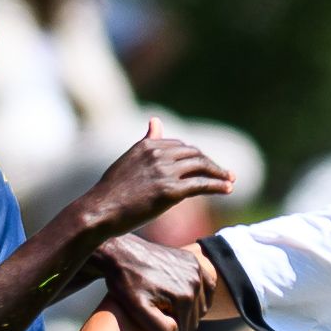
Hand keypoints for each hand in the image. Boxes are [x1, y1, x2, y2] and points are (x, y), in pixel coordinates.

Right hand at [77, 120, 231, 243]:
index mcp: (148, 145)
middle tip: (226, 174)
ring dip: (220, 173)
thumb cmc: (112, 191)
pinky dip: (218, 185)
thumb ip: (146, 142)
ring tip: (230, 181)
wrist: (100, 211)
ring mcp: (165, 172)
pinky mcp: (170, 191)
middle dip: (212, 164)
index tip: (207, 166)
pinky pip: (202, 185)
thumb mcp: (129, 160)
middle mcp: (158, 154)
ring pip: (202, 167)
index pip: (181, 147)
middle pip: (195, 154)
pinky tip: (228, 189)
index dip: (197, 157)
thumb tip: (156, 120)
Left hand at [97, 231, 219, 330]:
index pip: (185, 330)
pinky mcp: (194, 261)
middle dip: (180, 330)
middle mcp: (195, 282)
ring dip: (189, 315)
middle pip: (194, 318)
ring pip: (202, 304)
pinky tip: (184, 305)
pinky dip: (199, 298)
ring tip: (169, 320)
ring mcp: (196, 269)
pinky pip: (205, 287)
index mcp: (184, 296)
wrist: (121, 253)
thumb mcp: (136, 308)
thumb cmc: (125, 283)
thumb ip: (157, 325)